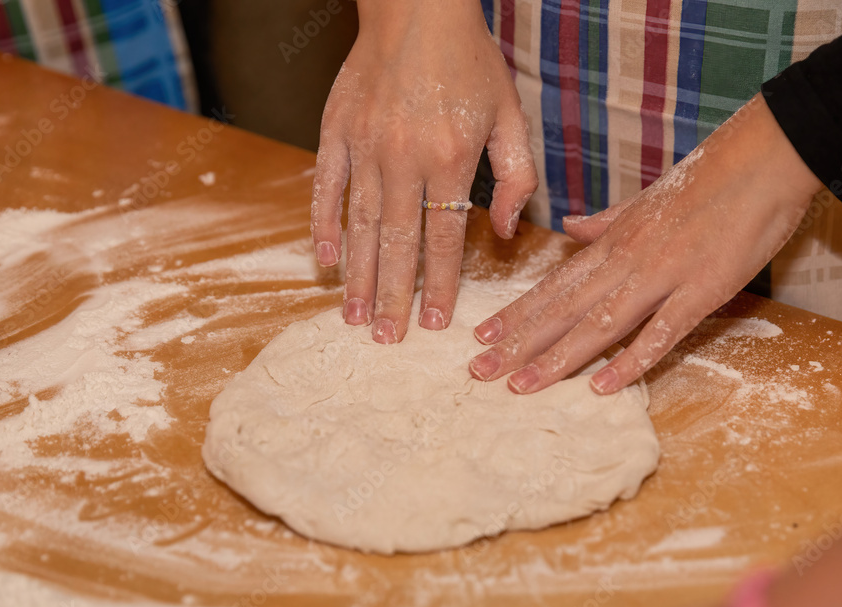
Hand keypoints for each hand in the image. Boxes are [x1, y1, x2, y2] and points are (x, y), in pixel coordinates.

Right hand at [310, 0, 537, 342]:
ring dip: (358, 275)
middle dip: (394, 296)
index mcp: (451, 157)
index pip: (445, 236)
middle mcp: (405, 158)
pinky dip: (323, 225)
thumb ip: (518, 177)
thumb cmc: (469, 61)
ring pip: (361, 224)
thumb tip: (507, 233)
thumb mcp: (511, 115)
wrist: (416, 8)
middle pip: (399, 242)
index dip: (440, 284)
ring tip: (354, 317)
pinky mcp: (335, 132)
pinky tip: (326, 260)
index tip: (433, 324)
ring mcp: (365, 146)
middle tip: (386, 339)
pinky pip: (326, 188)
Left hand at [468, 94, 821, 394]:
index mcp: (613, 242)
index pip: (553, 285)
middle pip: (563, 309)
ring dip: (557, 358)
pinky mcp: (703, 290)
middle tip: (479, 372)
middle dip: (518, 343)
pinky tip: (601, 386)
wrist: (766, 158)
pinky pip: (660, 333)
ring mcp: (663, 276)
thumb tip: (569, 228)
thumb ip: (605, 222)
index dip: (516, 313)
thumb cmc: (708, 180)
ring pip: (598, 324)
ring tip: (520, 385)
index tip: (481, 337)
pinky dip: (631, 361)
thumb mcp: (646, 201)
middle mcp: (627, 261)